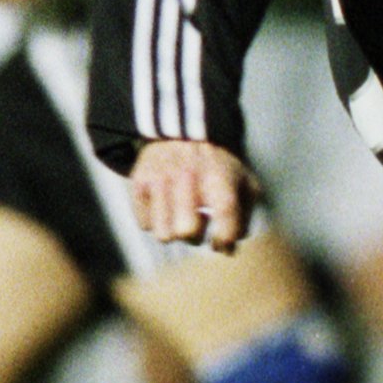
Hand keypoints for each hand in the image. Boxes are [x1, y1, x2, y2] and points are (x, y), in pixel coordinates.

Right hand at [129, 138, 260, 252]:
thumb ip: (243, 217)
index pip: (225, 214)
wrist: (182, 132)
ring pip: (162, 234)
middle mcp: (187, 177)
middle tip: (198, 226)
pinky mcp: (139, 183)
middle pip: (186, 231)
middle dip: (195, 237)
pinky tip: (166, 208)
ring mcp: (160, 180)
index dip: (224, 238)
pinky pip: (145, 225)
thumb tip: (228, 250)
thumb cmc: (218, 167)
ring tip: (181, 217)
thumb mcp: (243, 183)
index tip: (221, 241)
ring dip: (174, 233)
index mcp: (219, 176)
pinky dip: (156, 222)